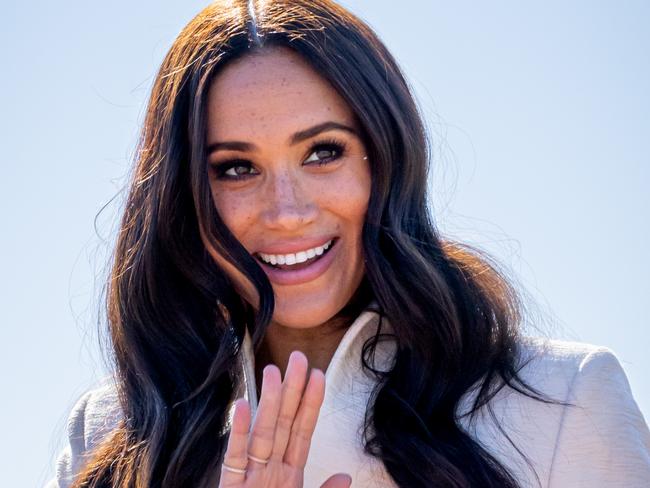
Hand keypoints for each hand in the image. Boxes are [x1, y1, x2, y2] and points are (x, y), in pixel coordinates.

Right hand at [219, 351, 350, 487]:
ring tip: (272, 371)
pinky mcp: (231, 485)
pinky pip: (235, 455)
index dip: (311, 403)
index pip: (302, 431)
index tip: (318, 375)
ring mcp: (250, 474)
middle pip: (283, 422)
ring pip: (262, 431)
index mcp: (289, 474)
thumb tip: (346, 476)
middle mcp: (270, 468)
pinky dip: (238, 431)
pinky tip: (242, 405)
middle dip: (291, 389)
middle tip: (298, 357)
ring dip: (268, 402)